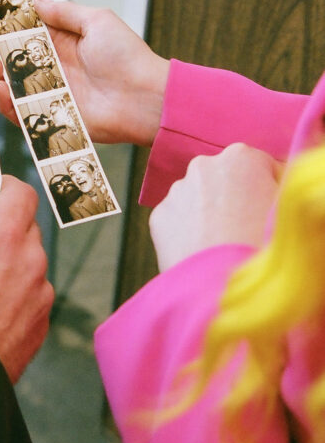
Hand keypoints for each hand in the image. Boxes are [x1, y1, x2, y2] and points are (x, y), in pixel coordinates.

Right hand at [0, 0, 169, 145]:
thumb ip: (63, 12)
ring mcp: (51, 90)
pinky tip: (2, 90)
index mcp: (64, 40)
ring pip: (12, 82)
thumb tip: (34, 0)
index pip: (25, 27)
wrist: (145, 100)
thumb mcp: (97, 21)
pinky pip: (21, 111)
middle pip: (12, 55)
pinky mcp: (52, 115)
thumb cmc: (127, 57)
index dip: (1, 19)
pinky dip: (7, 102)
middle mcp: (54, 65)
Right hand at [0, 177, 54, 382]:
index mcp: (1, 237)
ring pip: (30, 263)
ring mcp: (40, 295)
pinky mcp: (41, 324)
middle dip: (4, 225)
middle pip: (27, 227)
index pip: (22, 193)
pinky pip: (33, 295)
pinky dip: (16, 292)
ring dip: (11, 261)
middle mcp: (30, 261)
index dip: (6, 187)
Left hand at [149, 143, 281, 270]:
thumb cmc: (261, 245)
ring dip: (206, 215)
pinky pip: (177, 220)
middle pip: (223, 179)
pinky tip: (200, 252)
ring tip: (221, 246)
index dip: (266, 191)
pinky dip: (186, 232)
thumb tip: (264, 193)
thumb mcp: (283, 209)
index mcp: (241, 157)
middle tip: (243, 230)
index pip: (259, 168)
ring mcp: (177, 190)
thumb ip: (273, 190)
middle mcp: (203, 165)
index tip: (266, 212)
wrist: (221, 285)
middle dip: (231, 199)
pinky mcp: (159, 215)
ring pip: (197, 199)